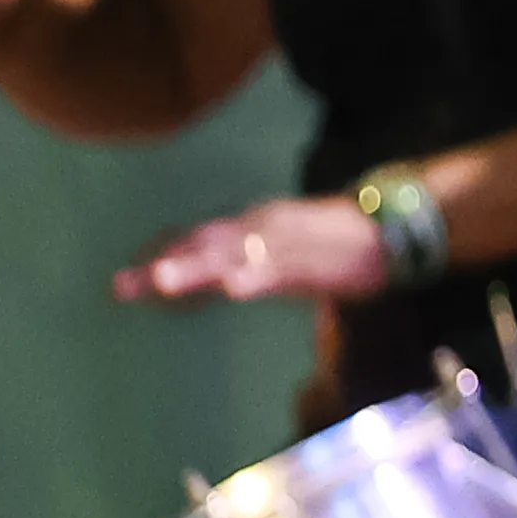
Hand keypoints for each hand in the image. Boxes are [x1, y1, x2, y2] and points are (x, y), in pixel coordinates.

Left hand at [116, 196, 390, 305]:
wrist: (397, 228)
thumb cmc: (335, 249)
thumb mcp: (284, 260)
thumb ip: (247, 271)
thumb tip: (211, 289)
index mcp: (253, 230)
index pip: (196, 241)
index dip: (160, 258)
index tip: (118, 287)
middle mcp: (263, 229)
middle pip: (205, 245)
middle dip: (164, 264)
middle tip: (121, 287)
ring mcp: (290, 243)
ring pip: (236, 253)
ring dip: (198, 267)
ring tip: (160, 280)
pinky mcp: (318, 260)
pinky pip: (284, 269)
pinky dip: (258, 275)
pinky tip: (236, 286)